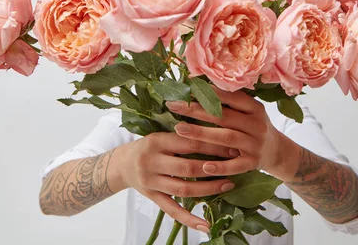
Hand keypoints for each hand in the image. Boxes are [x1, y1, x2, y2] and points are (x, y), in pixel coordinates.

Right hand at [119, 131, 237, 232]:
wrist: (121, 164)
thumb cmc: (148, 146)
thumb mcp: (161, 134)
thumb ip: (183, 134)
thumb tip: (217, 132)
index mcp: (156, 141)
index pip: (189, 143)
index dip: (212, 146)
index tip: (232, 147)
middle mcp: (151, 162)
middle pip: (187, 167)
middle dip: (214, 168)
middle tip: (235, 165)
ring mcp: (151, 182)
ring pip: (183, 189)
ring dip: (208, 189)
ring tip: (227, 185)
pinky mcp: (152, 198)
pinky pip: (172, 210)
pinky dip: (189, 219)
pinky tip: (206, 225)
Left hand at [167, 87, 292, 179]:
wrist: (277, 152)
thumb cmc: (254, 127)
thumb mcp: (248, 112)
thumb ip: (229, 103)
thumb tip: (198, 86)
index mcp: (255, 108)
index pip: (231, 96)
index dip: (209, 91)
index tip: (187, 86)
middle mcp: (257, 124)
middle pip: (224, 116)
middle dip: (197, 110)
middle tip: (174, 106)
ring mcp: (256, 144)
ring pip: (227, 137)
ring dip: (201, 133)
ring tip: (179, 129)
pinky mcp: (253, 163)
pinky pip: (235, 166)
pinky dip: (220, 166)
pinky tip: (204, 166)